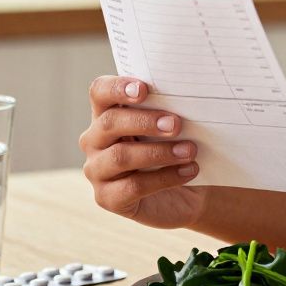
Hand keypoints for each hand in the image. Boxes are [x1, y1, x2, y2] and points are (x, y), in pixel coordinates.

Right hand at [80, 76, 204, 228]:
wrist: (187, 192)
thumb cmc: (175, 149)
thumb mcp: (172, 127)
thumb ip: (168, 110)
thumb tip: (187, 96)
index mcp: (107, 113)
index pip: (100, 92)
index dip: (117, 88)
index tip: (144, 89)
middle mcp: (94, 140)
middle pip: (110, 123)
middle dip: (144, 121)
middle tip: (176, 124)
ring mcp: (97, 170)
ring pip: (120, 156)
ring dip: (159, 152)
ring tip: (190, 150)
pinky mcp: (107, 198)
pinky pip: (133, 186)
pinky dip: (164, 178)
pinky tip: (188, 171)